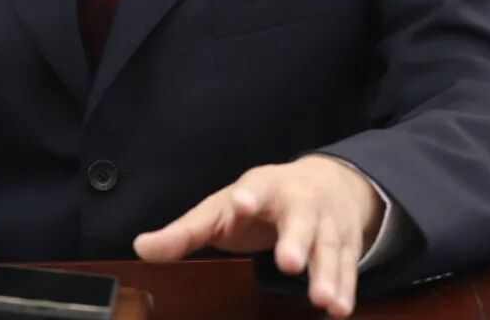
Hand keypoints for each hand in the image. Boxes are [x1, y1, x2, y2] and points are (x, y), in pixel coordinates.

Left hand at [133, 155, 383, 317]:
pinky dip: (346, 287)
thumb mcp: (221, 210)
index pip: (256, 186)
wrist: (325, 183)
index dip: (248, 196)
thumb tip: (140, 247)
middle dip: (295, 239)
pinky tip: (340, 310)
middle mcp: (299, 201)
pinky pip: (348, 267)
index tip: (241, 204)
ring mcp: (326, 223)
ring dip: (327, 273)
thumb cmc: (258, 201)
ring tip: (323, 301)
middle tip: (288, 263)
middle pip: (300, 218)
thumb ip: (186, 231)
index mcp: (264, 186)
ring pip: (328, 246)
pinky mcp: (345, 245)